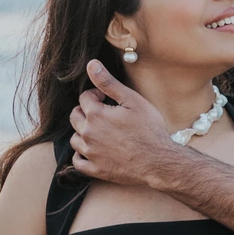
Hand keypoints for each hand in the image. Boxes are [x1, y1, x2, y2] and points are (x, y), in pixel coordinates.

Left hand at [69, 60, 182, 186]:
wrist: (159, 162)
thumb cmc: (149, 130)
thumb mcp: (132, 100)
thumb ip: (108, 82)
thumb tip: (91, 64)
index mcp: (95, 114)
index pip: (84, 97)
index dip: (97, 95)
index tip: (108, 99)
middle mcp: (88, 134)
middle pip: (75, 117)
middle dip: (86, 111)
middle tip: (105, 114)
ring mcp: (90, 153)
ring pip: (75, 139)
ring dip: (83, 132)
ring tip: (101, 132)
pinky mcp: (95, 170)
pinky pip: (78, 161)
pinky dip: (82, 155)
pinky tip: (93, 150)